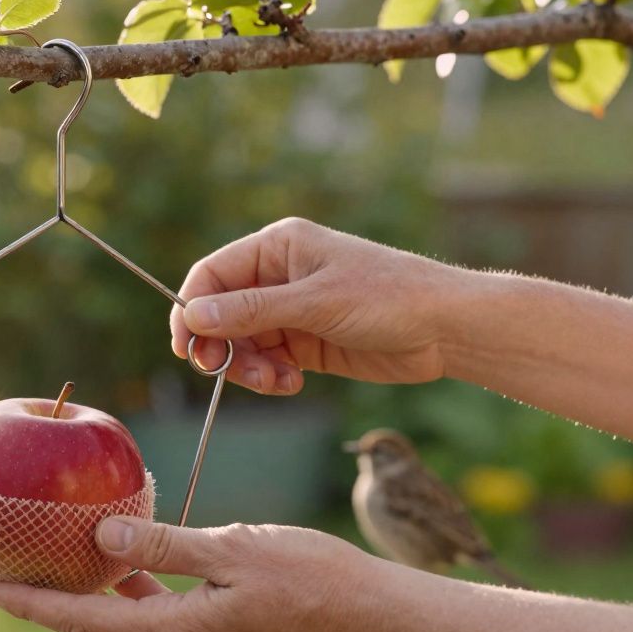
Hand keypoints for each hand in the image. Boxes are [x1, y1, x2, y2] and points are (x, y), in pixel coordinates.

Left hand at [0, 517, 377, 631]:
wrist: (377, 618)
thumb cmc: (315, 578)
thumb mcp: (235, 549)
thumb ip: (166, 545)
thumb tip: (101, 539)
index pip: (85, 621)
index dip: (33, 604)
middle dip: (46, 607)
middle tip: (2, 579)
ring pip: (123, 626)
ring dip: (85, 602)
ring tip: (49, 569)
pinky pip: (155, 618)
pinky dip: (128, 595)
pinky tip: (121, 564)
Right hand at [170, 217, 459, 394]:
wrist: (447, 329)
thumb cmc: (388, 297)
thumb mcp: (315, 302)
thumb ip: (251, 311)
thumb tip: (192, 316)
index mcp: (278, 248)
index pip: (212, 275)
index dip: (191, 309)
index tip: (185, 347)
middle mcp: (279, 277)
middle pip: (221, 314)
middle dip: (221, 345)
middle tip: (223, 372)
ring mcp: (292, 312)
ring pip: (242, 343)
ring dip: (248, 368)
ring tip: (275, 381)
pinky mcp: (306, 344)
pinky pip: (267, 362)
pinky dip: (270, 378)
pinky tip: (293, 383)